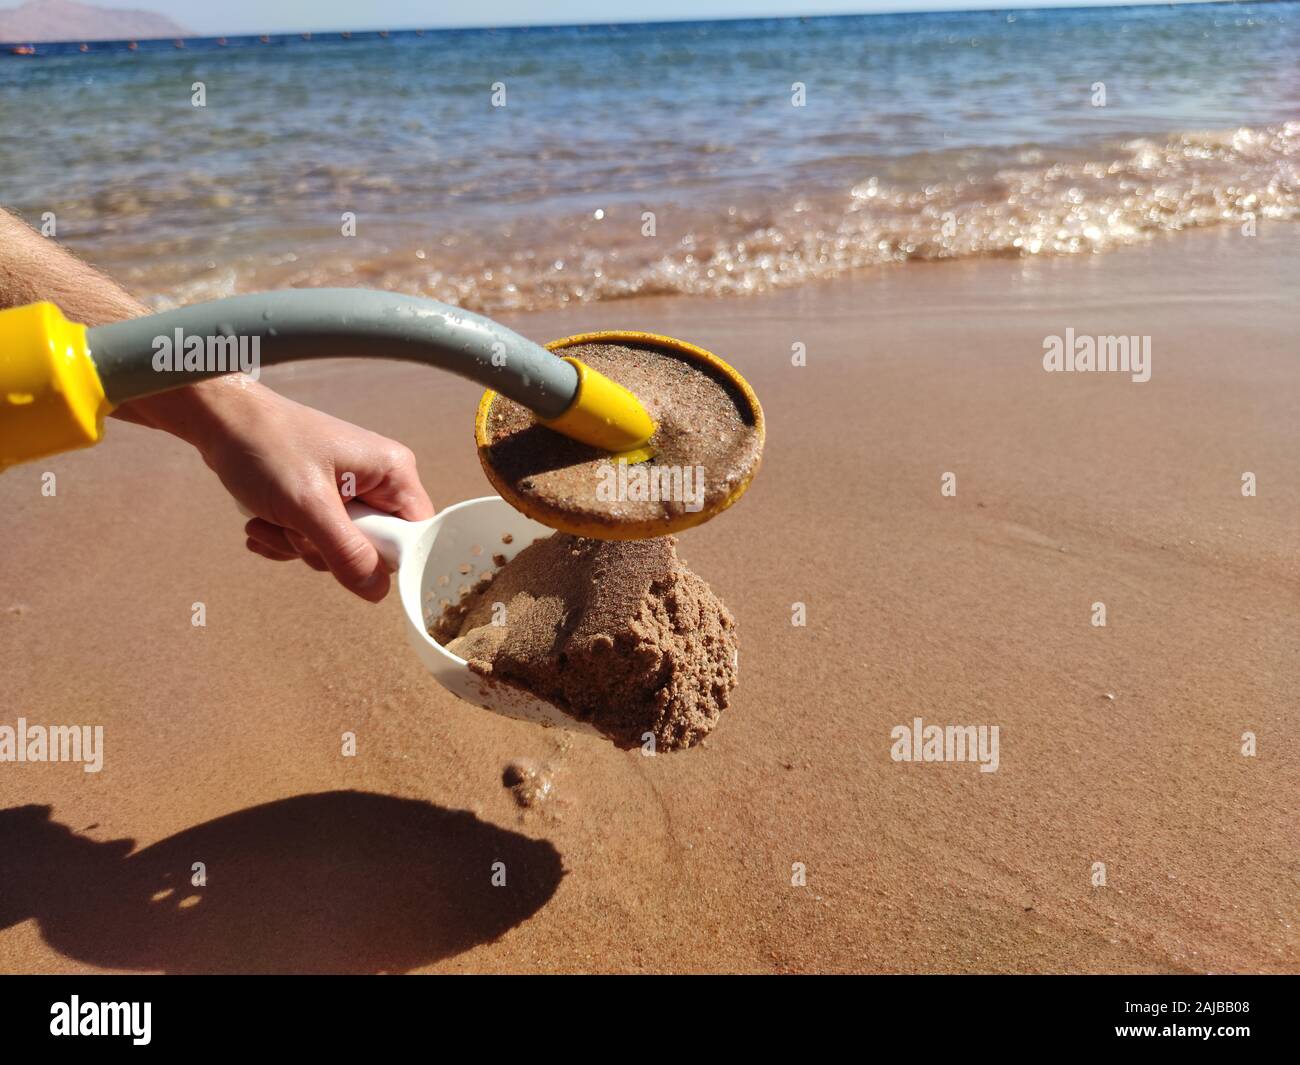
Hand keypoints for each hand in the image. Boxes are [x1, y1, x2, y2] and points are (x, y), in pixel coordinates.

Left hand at [122, 377, 433, 600]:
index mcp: (393, 472)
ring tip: (269, 520)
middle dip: (324, 550)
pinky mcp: (325, 499)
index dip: (383, 558)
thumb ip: (347, 552)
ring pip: (340, 549)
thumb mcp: (308, 506)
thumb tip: (377, 592)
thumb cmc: (266, 448)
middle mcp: (379, 481)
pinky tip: (262, 523)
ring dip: (297, 545)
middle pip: (373, 548)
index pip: (414, 536)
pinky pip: (318, 540)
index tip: (343, 557)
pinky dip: (287, 539)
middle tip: (294, 527)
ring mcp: (352, 490)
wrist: (219, 420)